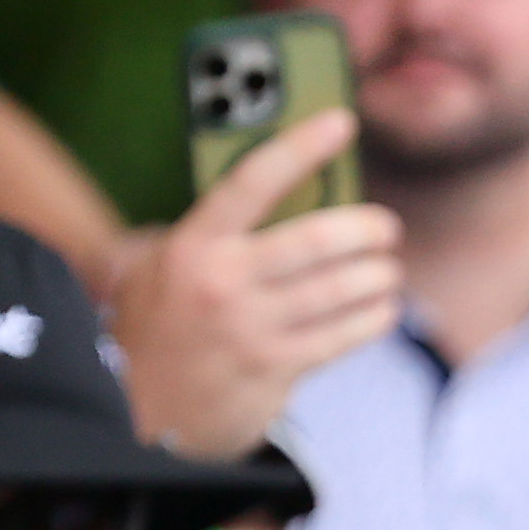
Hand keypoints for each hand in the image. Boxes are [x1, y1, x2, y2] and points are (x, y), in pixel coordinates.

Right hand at [106, 114, 400, 462]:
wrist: (140, 405)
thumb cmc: (160, 322)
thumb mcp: (161, 264)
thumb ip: (210, 231)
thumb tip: (278, 194)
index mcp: (196, 243)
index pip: (254, 181)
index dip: (301, 147)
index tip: (342, 123)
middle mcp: (224, 282)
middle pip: (314, 241)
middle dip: (364, 229)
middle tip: (386, 227)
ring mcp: (251, 328)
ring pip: (337, 291)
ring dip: (376, 277)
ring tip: (388, 271)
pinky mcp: (275, 369)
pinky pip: (339, 338)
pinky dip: (370, 320)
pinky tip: (381, 309)